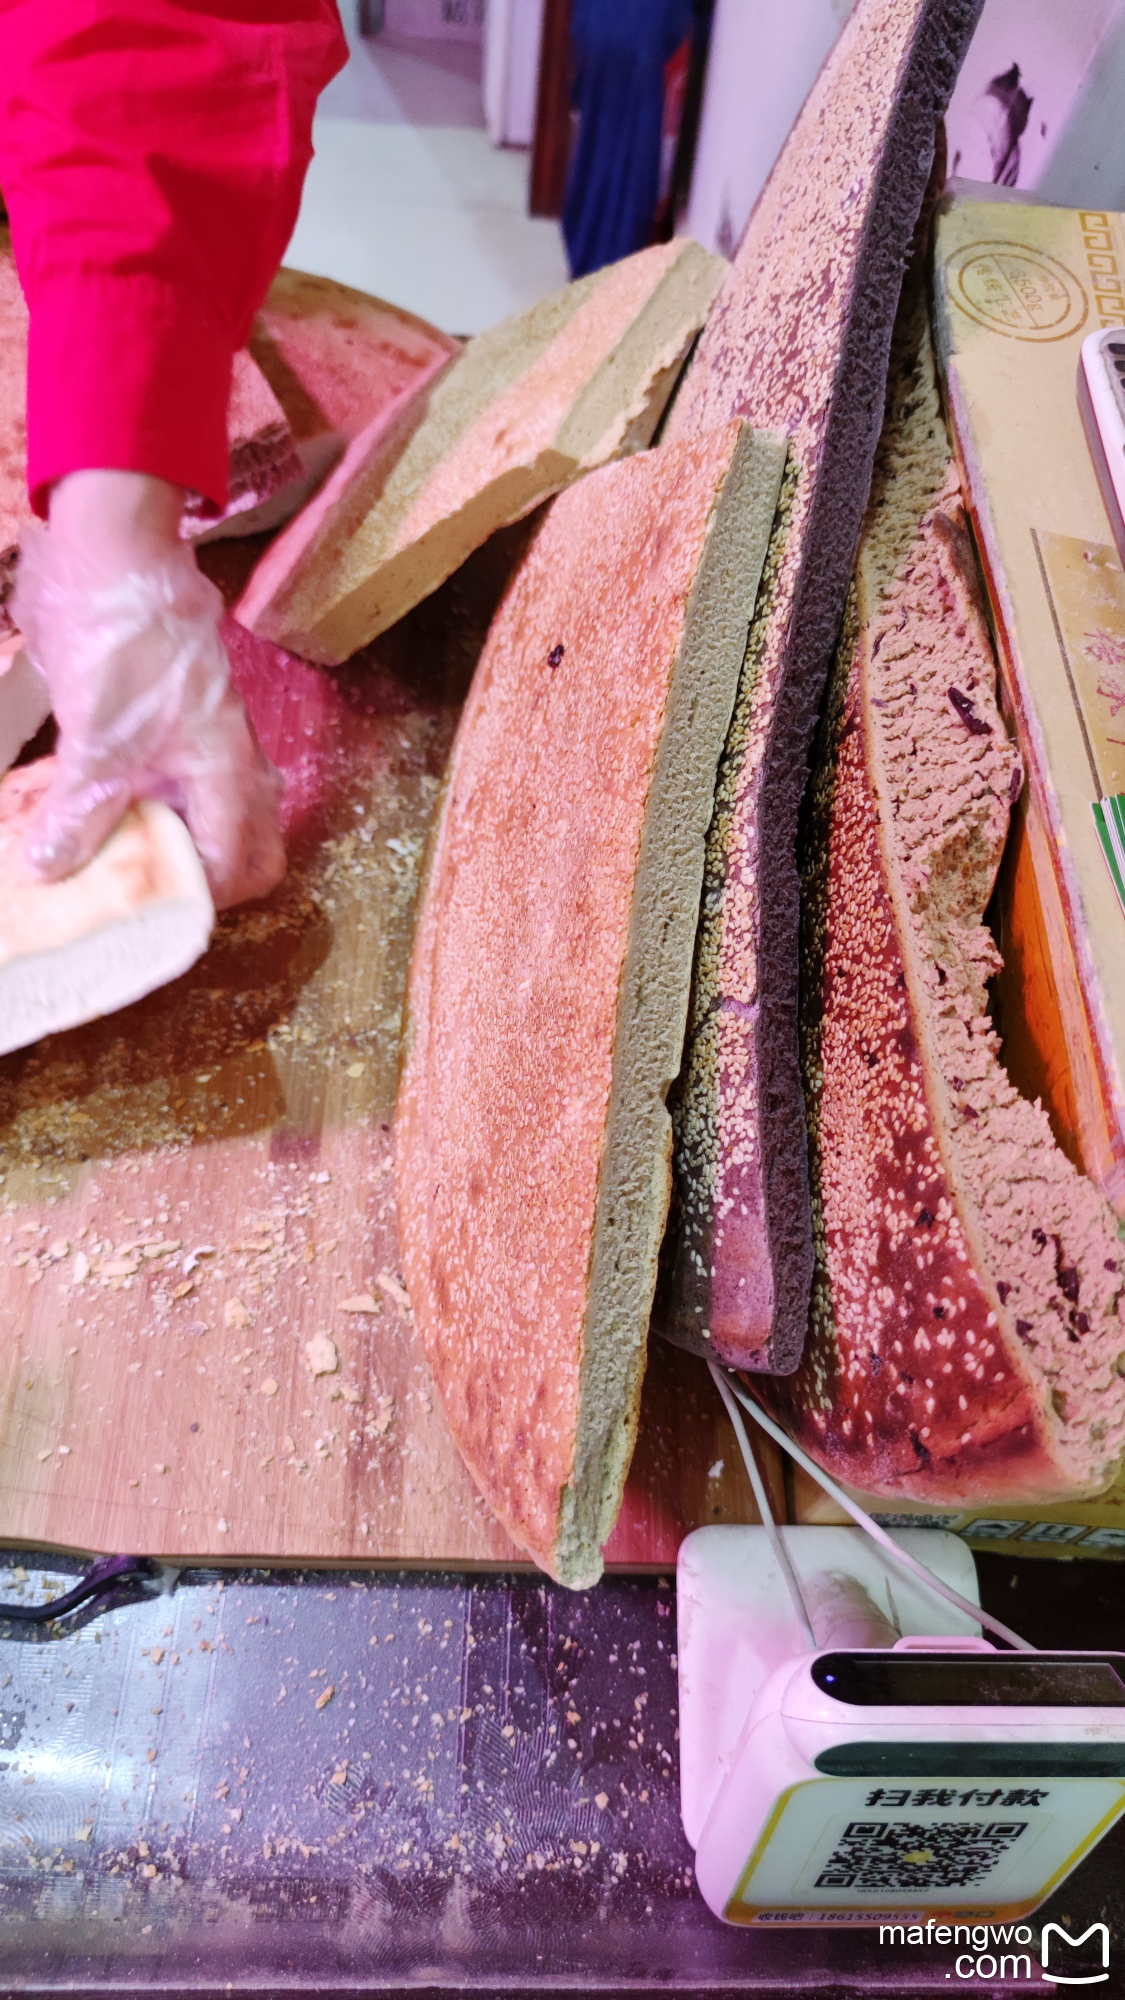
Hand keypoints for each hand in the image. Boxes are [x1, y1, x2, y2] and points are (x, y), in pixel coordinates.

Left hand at [14, 470, 285, 910]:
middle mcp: (225, 757)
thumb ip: (82, 810)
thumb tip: (53, 869)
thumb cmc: (123, 640)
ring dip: (161, 838)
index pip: (243, 862)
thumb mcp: (97, 740)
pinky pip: (163, 776)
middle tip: (138, 893)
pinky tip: (82, 804)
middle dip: (198, 877)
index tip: (151, 917)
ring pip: (201, 809)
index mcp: (226, 769)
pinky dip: (133, 800)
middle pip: (240, 843)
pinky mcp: (162, 713)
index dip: (207, 900)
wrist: (110, 547)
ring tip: (105, 856)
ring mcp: (197, 734)